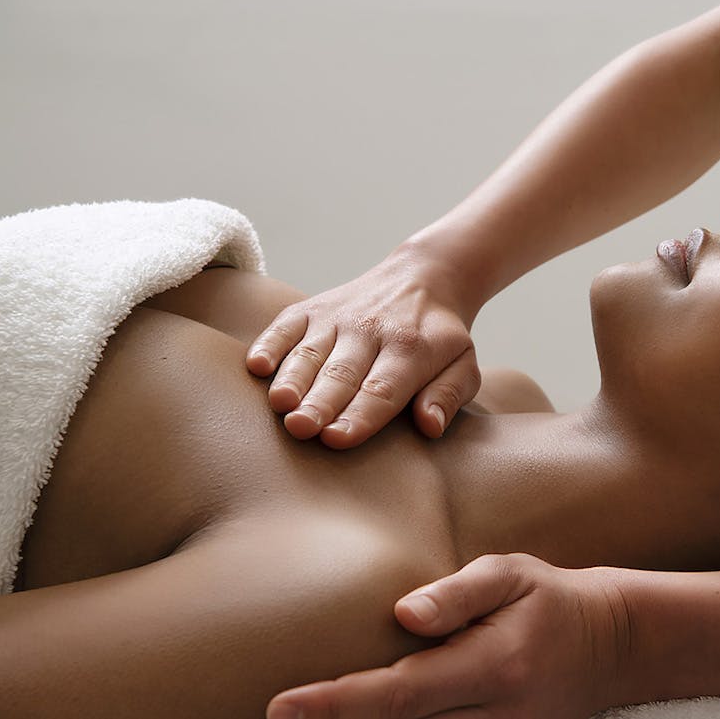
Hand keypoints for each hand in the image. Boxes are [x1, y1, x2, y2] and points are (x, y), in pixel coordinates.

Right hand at [246, 244, 481, 447]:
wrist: (423, 279)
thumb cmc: (441, 340)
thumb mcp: (463, 364)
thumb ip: (449, 394)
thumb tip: (431, 425)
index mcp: (411, 349)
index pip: (382, 389)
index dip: (359, 415)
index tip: (337, 439)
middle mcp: (371, 330)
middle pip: (342, 373)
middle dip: (321, 402)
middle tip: (302, 428)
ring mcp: (337, 317)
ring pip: (310, 351)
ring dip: (293, 377)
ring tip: (279, 403)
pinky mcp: (311, 309)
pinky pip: (285, 325)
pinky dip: (269, 343)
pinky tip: (255, 366)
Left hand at [265, 554, 633, 718]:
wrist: (609, 645)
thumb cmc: (550, 599)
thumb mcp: (512, 575)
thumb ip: (458, 593)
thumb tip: (403, 614)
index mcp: (492, 668)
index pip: (400, 695)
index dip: (337, 705)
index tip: (282, 707)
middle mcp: (492, 717)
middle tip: (274, 718)